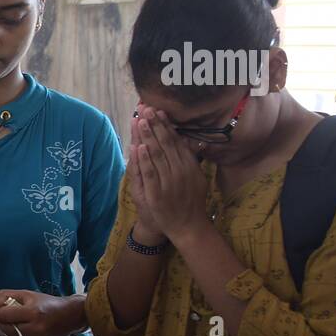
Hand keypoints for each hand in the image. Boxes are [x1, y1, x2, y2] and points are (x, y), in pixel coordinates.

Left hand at [0, 289, 81, 335]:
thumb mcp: (27, 294)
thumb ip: (6, 296)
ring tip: (20, 323)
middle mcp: (36, 330)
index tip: (4, 309)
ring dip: (10, 331)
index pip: (3, 316)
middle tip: (11, 316)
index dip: (0, 311)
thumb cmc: (47, 303)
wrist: (70, 316)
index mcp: (33, 313)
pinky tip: (25, 331)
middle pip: (4, 329)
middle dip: (4, 322)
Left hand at [133, 105, 208, 239]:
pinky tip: (139, 147)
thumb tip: (187, 140)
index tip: (158, 110)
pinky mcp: (157, 194)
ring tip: (141, 121)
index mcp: (189, 166)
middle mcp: (180, 171)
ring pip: (156, 155)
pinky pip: (149, 174)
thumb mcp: (196, 177)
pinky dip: (144, 160)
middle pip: (165, 144)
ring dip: (148, 136)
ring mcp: (168, 182)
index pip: (175, 141)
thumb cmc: (190, 200)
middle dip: (155, 125)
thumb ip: (191, 159)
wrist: (188, 226)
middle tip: (146, 109)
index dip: (165, 125)